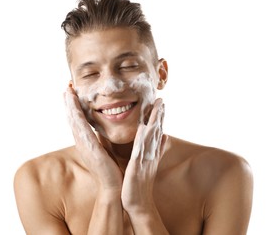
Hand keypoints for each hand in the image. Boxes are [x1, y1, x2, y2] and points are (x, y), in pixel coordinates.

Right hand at [64, 86, 122, 192]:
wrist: (113, 186)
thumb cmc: (110, 168)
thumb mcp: (103, 149)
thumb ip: (101, 138)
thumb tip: (104, 126)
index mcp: (86, 141)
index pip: (78, 120)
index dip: (74, 106)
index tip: (73, 92)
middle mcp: (82, 141)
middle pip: (72, 118)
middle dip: (69, 102)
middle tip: (67, 86)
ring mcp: (83, 145)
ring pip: (74, 120)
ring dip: (70, 105)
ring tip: (67, 90)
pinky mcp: (89, 148)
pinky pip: (81, 128)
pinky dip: (76, 115)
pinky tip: (74, 105)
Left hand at [121, 98, 167, 212]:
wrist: (138, 203)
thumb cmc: (141, 183)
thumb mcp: (149, 164)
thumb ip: (157, 150)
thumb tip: (165, 136)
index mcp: (151, 153)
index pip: (157, 132)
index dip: (160, 118)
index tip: (161, 104)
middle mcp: (151, 154)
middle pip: (157, 131)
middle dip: (159, 115)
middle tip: (161, 100)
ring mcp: (145, 159)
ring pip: (151, 136)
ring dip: (155, 122)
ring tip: (158, 107)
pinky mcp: (137, 166)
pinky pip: (140, 149)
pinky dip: (143, 137)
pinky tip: (144, 126)